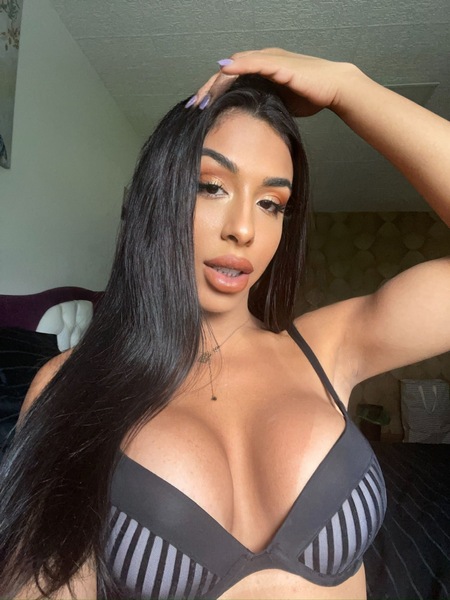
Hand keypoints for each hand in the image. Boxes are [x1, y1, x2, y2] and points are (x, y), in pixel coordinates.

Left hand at [190, 48, 358, 116]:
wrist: (334, 88)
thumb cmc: (310, 95)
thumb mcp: (279, 103)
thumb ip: (262, 105)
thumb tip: (248, 120)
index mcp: (260, 70)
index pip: (230, 79)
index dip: (212, 93)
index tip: (199, 109)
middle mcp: (262, 60)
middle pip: (227, 71)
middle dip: (208, 89)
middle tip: (194, 105)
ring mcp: (270, 59)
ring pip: (235, 65)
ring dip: (217, 81)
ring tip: (203, 97)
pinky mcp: (279, 63)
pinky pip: (254, 62)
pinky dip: (238, 65)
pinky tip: (224, 70)